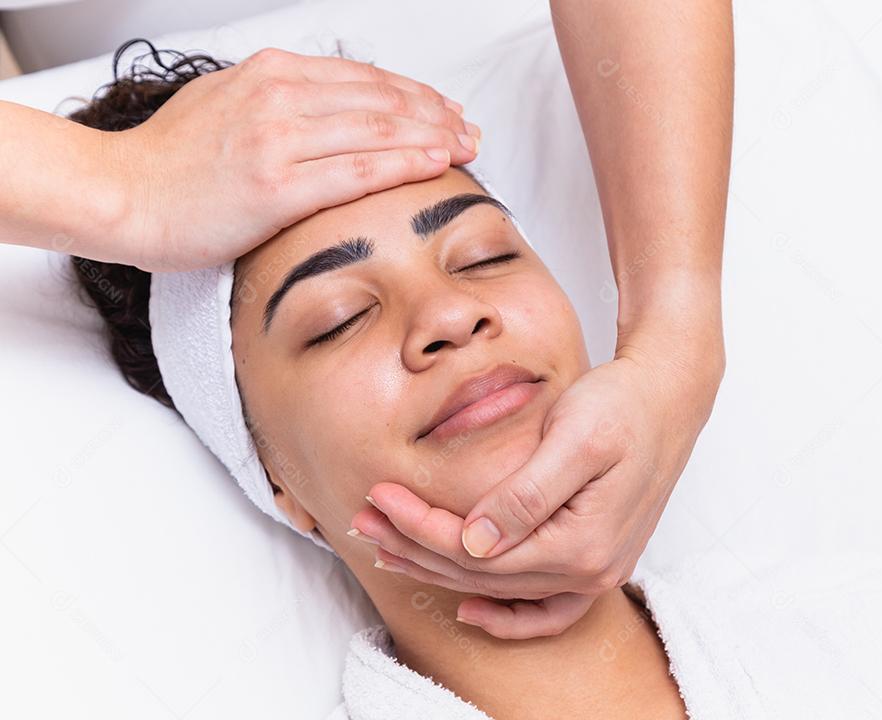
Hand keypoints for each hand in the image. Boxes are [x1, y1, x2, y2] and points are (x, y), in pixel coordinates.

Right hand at [102, 47, 479, 270]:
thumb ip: (281, 100)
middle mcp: (279, 95)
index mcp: (272, 73)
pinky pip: (356, 170)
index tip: (448, 113)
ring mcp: (277, 139)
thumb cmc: (170, 160)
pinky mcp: (275, 186)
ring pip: (378, 129)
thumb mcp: (228, 103)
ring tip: (467, 149)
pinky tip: (435, 165)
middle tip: (471, 133)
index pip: (366, 79)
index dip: (417, 95)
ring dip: (433, 138)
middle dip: (437, 115)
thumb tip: (330, 108)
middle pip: (382, 99)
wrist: (119, 194)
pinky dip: (403, 164)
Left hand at [350, 320, 723, 638]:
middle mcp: (591, 571)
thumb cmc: (624, 406)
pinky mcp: (596, 559)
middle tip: (365, 518)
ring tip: (390, 547)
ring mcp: (597, 572)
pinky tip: (469, 607)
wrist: (671, 396)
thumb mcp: (576, 438)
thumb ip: (526, 497)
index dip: (422, 526)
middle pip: (482, 574)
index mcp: (581, 544)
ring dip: (442, 569)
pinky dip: (507, 615)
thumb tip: (475, 545)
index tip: (380, 495)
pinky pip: (547, 609)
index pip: (477, 550)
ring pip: (502, 587)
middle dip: (417, 545)